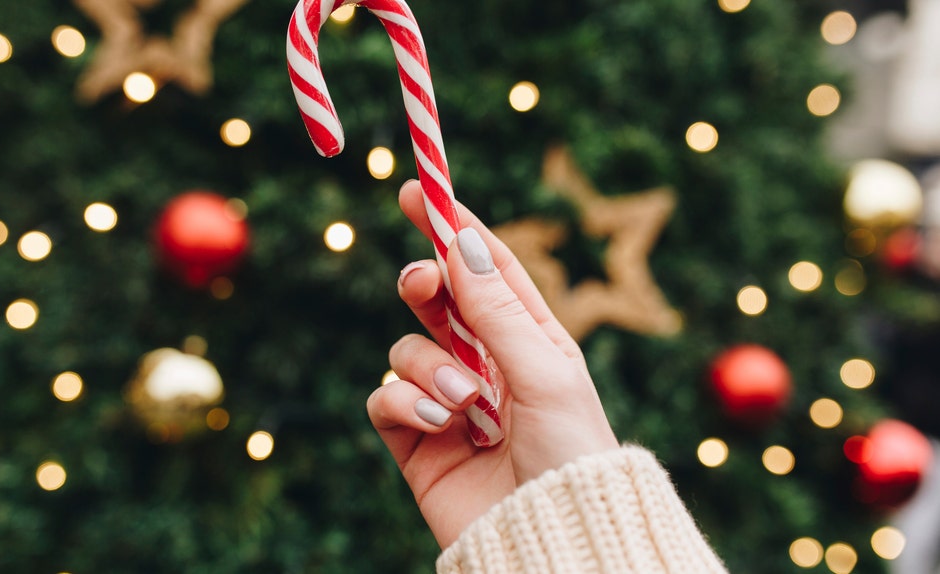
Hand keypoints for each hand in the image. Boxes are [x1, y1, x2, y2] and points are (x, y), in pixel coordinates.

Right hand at [366, 180, 619, 548]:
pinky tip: (442, 428)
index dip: (454, 228)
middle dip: (424, 287)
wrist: (552, 538)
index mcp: (528, 341)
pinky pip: (385, 399)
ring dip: (430, 370)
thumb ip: (495, 308)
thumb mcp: (543, 370)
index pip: (487, 271)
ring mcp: (448, 403)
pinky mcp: (416, 441)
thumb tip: (460, 241)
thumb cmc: (570, 454)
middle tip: (423, 285)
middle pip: (438, 302)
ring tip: (465, 407)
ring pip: (407, 351)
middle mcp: (486, 366)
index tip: (420, 191)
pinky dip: (407, 406)